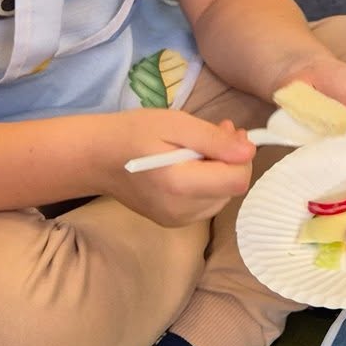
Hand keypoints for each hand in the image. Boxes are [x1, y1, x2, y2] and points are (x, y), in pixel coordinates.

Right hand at [108, 108, 256, 226]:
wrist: (96, 158)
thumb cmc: (132, 134)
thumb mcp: (175, 123)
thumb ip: (213, 140)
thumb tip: (249, 152)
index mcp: (180, 185)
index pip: (237, 180)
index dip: (242, 156)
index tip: (231, 131)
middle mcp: (182, 210)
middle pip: (232, 189)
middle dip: (231, 160)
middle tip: (218, 130)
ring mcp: (177, 220)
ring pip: (222, 197)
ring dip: (221, 170)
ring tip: (202, 144)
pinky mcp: (174, 222)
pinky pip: (206, 203)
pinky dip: (207, 183)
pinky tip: (192, 164)